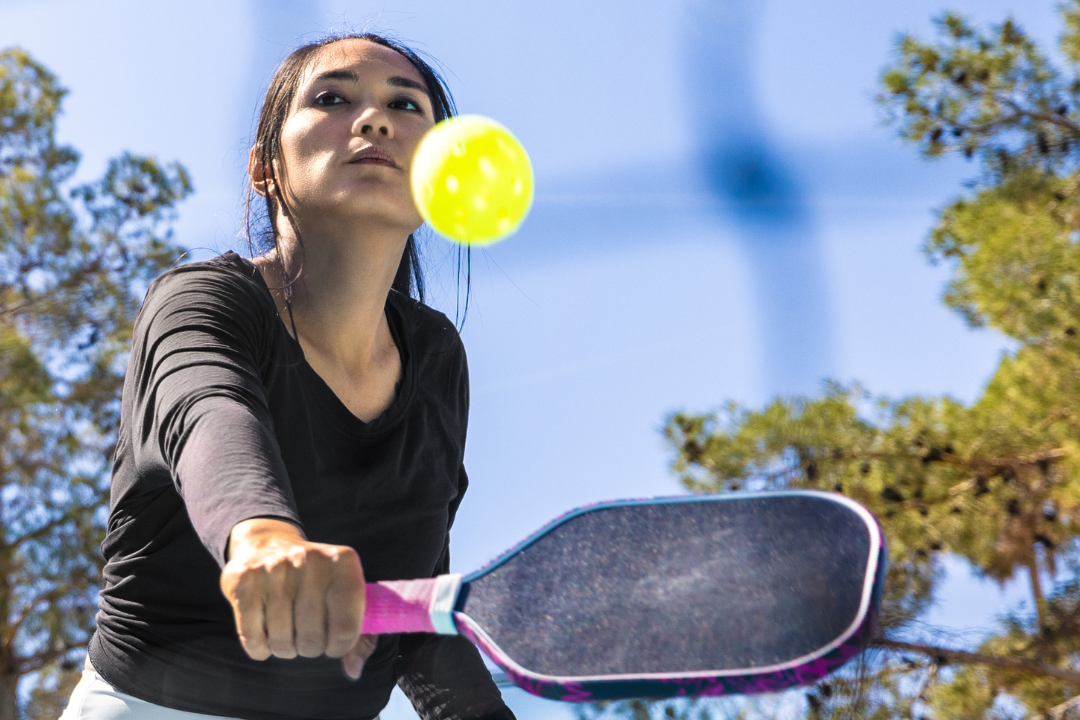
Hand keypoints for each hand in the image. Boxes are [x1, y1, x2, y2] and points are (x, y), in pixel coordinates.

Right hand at [220, 518, 375, 678]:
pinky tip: (265, 634)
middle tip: (306, 635)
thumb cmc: (316, 581)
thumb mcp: (345, 596)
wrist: (268, 544)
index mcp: (343, 563)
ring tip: (287, 632)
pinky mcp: (245, 581)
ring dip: (285, 648)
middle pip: (312, 640)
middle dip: (310, 648)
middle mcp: (311, 562)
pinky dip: (260, 649)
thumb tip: (353, 671)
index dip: (340, 647)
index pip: (346, 628)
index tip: (333, 643)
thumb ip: (359, 636)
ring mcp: (275, 569)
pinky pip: (253, 638)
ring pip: (282, 642)